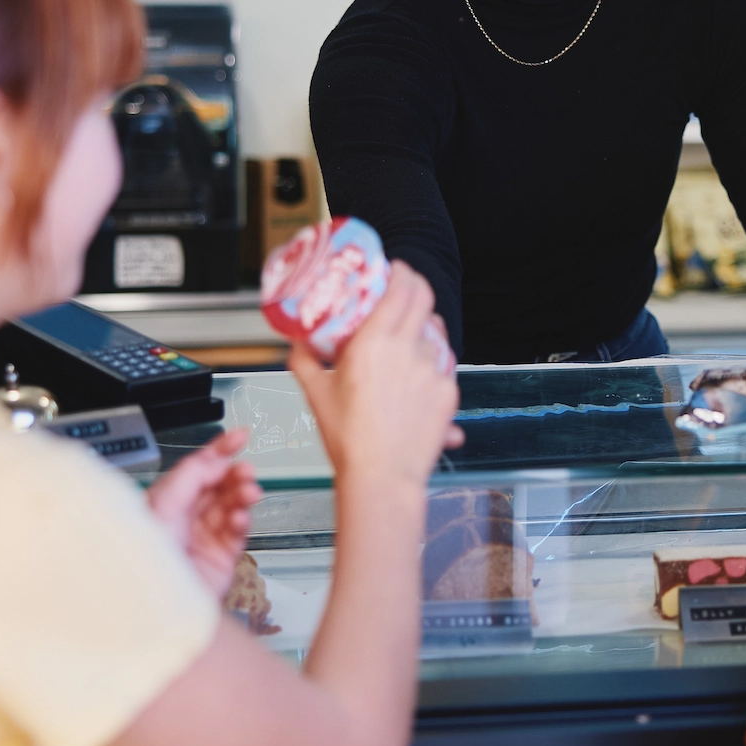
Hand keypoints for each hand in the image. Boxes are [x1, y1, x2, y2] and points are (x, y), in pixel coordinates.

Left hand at [147, 427, 262, 597]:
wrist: (156, 604)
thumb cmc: (144, 560)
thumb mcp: (162, 505)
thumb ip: (190, 476)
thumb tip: (215, 460)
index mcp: (164, 502)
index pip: (195, 469)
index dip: (218, 450)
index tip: (238, 437)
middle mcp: (183, 519)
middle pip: (217, 486)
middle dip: (234, 474)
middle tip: (245, 469)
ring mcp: (203, 539)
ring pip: (231, 506)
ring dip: (242, 495)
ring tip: (248, 492)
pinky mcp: (220, 559)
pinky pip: (238, 533)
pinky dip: (242, 521)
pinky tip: (239, 518)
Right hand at [289, 262, 463, 492]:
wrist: (382, 477)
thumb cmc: (350, 440)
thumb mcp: (316, 394)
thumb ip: (303, 362)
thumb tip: (296, 344)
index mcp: (375, 343)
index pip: (400, 288)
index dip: (399, 272)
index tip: (392, 269)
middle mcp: (408, 349)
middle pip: (424, 297)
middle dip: (414, 285)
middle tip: (402, 287)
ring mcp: (432, 368)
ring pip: (435, 329)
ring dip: (423, 322)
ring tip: (408, 332)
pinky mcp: (448, 389)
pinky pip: (443, 361)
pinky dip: (431, 358)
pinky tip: (417, 371)